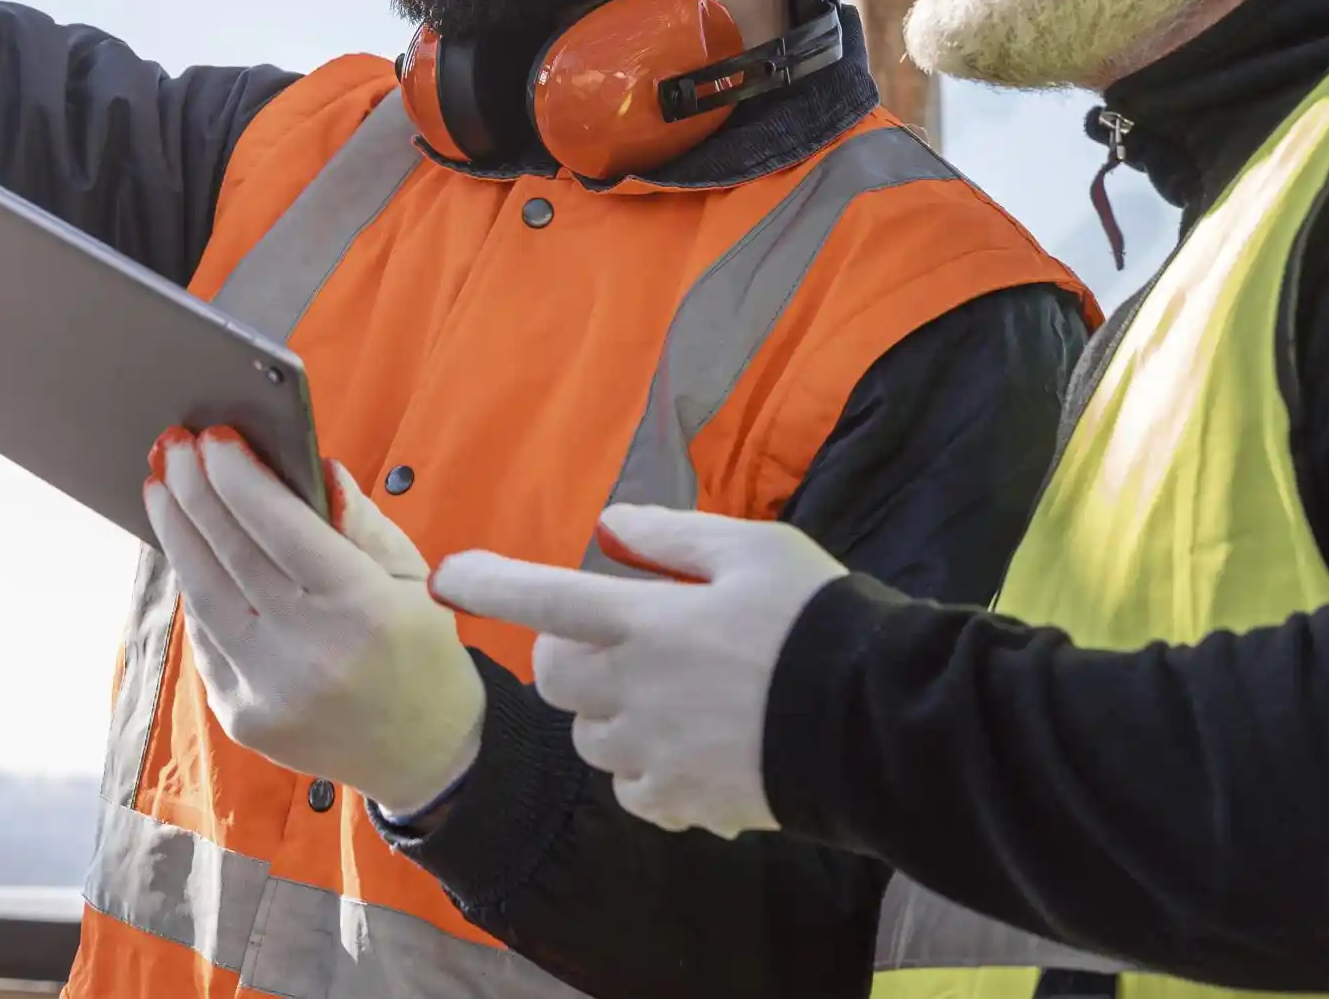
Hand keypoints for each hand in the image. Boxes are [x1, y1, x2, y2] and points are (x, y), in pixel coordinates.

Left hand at [144, 429, 484, 815]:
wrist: (423, 753)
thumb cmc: (418, 648)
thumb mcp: (412, 576)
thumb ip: (360, 521)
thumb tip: (311, 468)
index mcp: (364, 610)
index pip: (283, 530)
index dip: (241, 479)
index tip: (215, 438)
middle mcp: (312, 653)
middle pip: (232, 556)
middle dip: (195, 492)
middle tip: (172, 447)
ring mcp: (270, 690)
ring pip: (204, 595)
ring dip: (176, 534)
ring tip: (162, 488)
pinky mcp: (242, 715)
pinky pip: (205, 636)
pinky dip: (192, 587)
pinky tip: (184, 548)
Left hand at [432, 505, 844, 837]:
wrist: (882, 723)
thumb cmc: (818, 620)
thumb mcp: (754, 548)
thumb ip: (672, 536)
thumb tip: (610, 527)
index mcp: (646, 619)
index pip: (542, 595)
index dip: (487, 583)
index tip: (446, 577)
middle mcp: (636, 688)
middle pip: (555, 675)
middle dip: (571, 654)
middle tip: (621, 640)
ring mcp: (656, 751)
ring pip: (590, 736)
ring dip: (609, 714)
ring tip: (670, 697)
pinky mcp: (685, 801)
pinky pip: (634, 788)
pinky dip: (647, 771)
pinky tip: (691, 749)